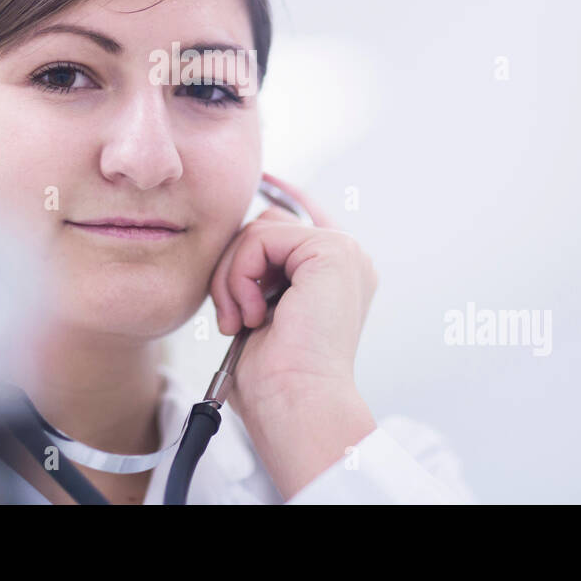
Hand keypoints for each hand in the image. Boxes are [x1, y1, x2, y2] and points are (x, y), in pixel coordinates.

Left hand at [209, 172, 378, 414]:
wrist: (294, 402)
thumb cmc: (274, 378)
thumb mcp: (260, 312)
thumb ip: (258, 272)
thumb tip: (240, 239)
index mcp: (335, 276)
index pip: (302, 218)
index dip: (284, 193)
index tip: (264, 178)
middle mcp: (347, 259)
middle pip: (267, 223)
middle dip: (234, 267)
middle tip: (233, 318)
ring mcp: (345, 251)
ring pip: (258, 229)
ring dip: (233, 276)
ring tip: (242, 321)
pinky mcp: (334, 250)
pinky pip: (261, 237)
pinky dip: (241, 275)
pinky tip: (254, 315)